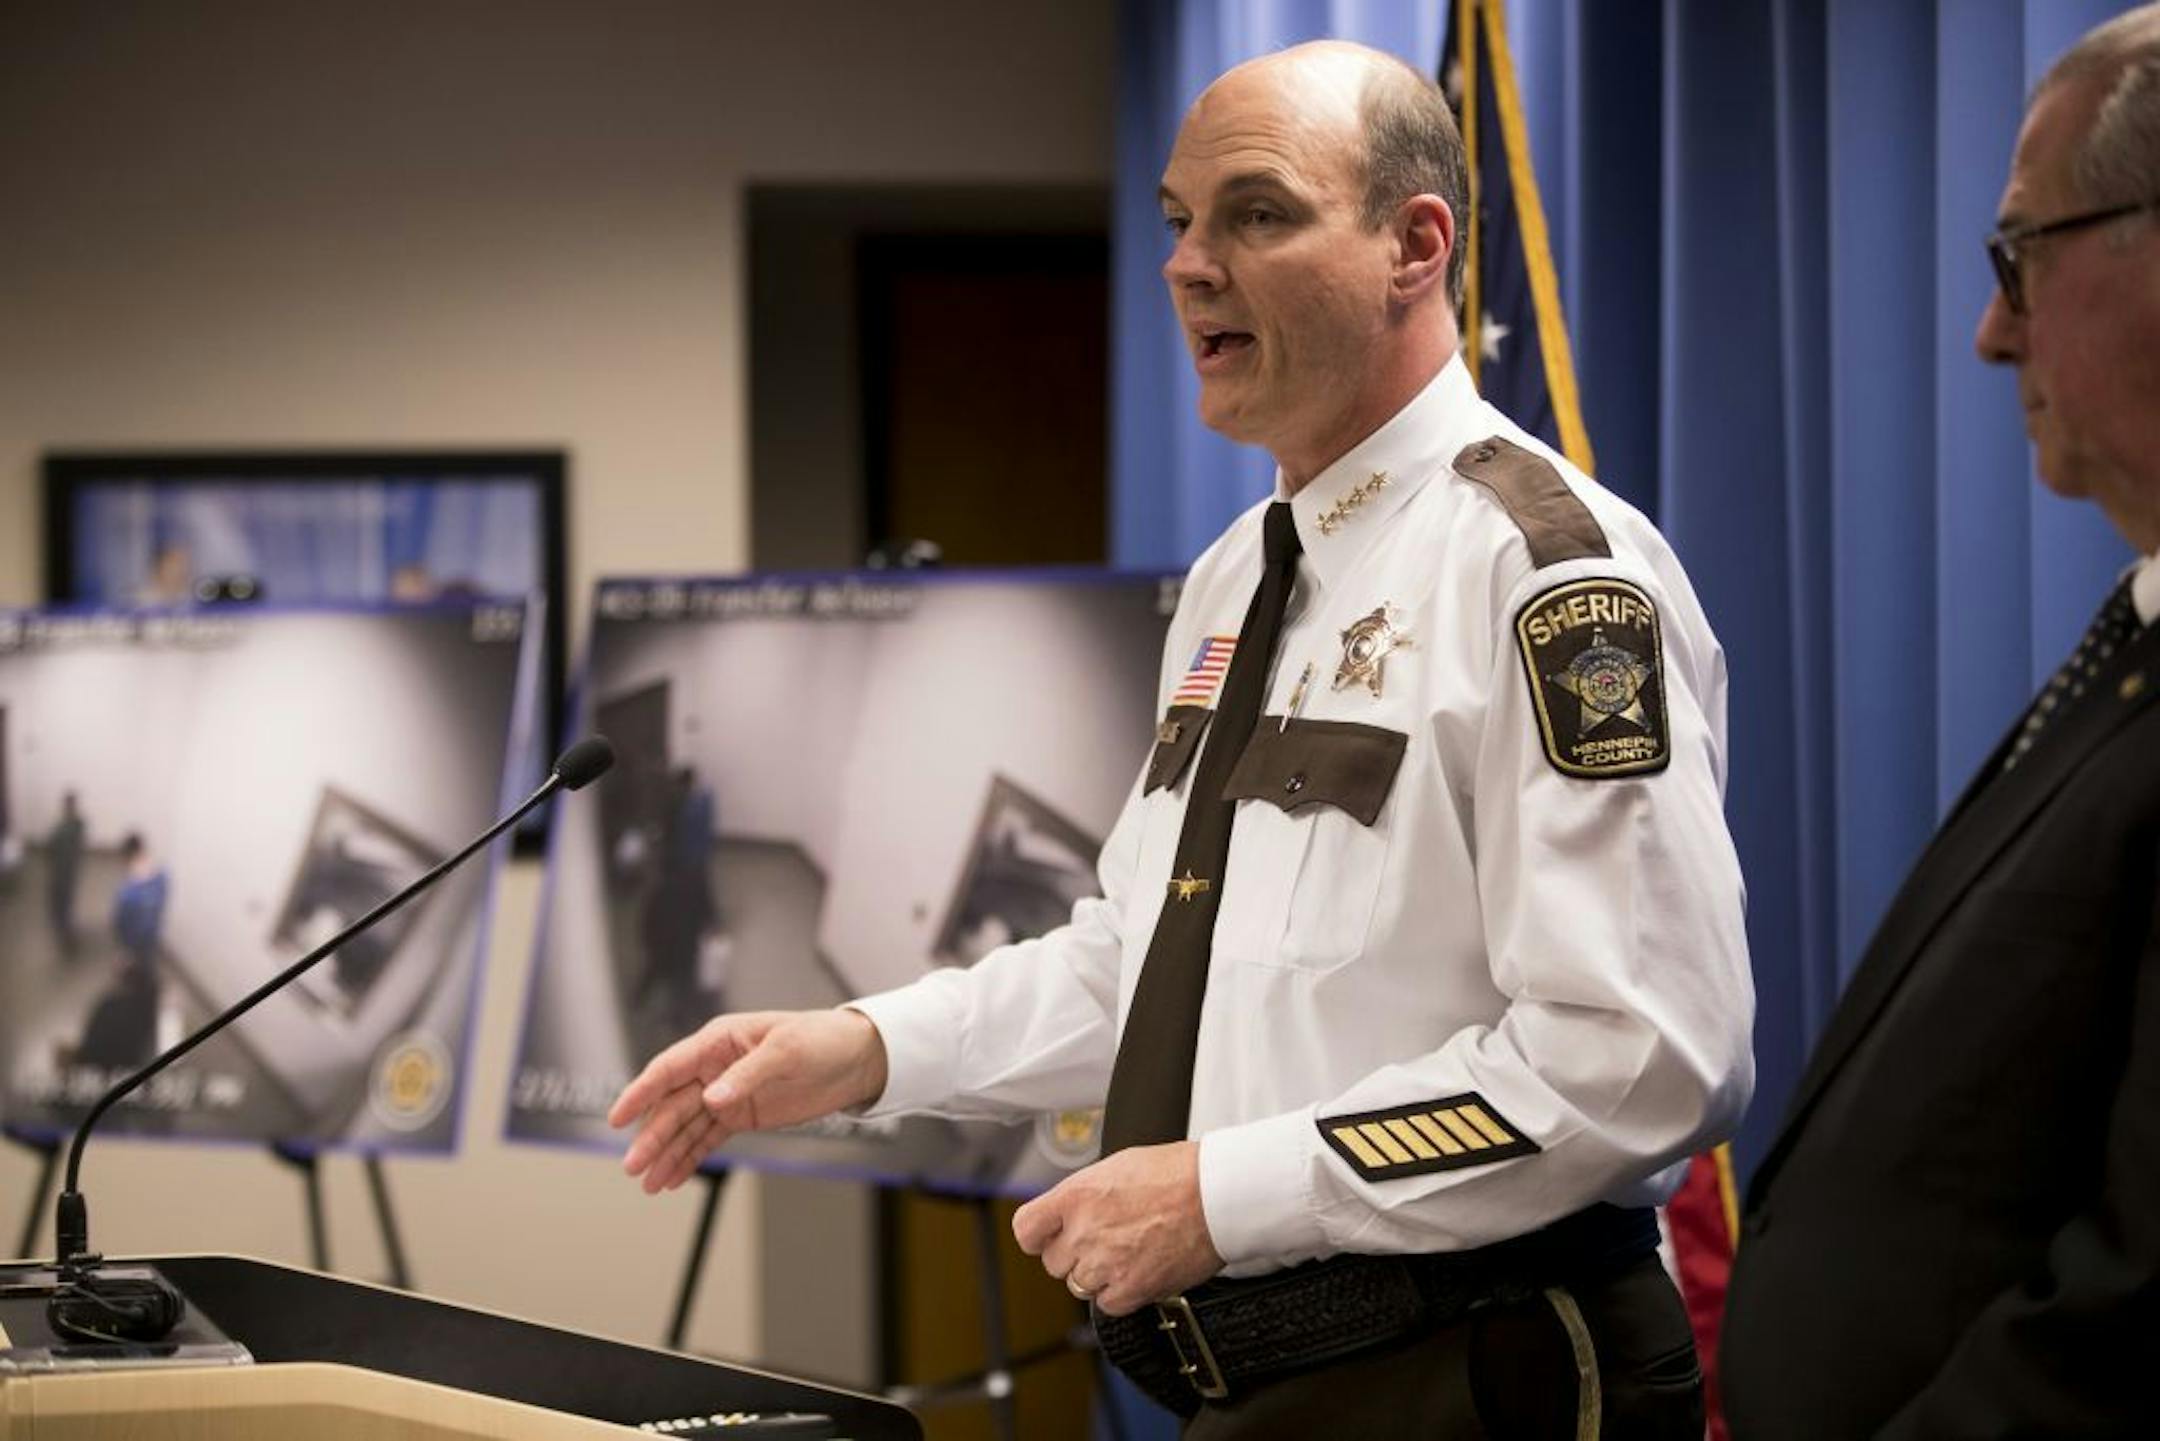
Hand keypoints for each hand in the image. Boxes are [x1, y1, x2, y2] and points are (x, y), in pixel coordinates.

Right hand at [607, 1008, 888, 1193]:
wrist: (855, 1059)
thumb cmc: (821, 1040)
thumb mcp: (786, 1051)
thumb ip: (746, 1076)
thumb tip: (711, 1099)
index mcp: (719, 1041)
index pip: (670, 1068)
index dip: (641, 1092)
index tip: (618, 1117)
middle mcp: (714, 1068)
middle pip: (673, 1105)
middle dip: (651, 1136)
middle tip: (633, 1167)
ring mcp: (726, 1094)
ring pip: (686, 1127)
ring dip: (666, 1154)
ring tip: (648, 1184)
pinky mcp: (741, 1115)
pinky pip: (707, 1139)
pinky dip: (689, 1158)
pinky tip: (672, 1179)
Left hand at [1011, 1142, 1223, 1315]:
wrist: (1215, 1195)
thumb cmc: (1176, 1174)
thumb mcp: (1116, 1167)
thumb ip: (1085, 1195)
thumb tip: (1072, 1212)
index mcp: (1076, 1196)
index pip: (1026, 1230)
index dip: (1038, 1236)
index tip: (1049, 1237)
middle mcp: (1084, 1231)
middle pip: (1055, 1263)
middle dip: (1076, 1255)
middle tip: (1107, 1240)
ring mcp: (1105, 1263)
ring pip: (1080, 1285)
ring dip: (1099, 1275)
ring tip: (1129, 1252)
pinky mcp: (1130, 1289)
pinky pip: (1107, 1304)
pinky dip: (1121, 1293)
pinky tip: (1139, 1270)